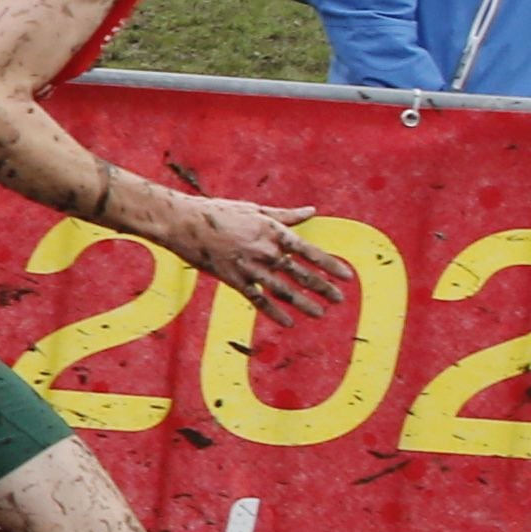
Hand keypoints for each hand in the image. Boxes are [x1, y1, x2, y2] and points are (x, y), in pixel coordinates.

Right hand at [172, 197, 348, 321]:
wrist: (183, 223)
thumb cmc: (218, 212)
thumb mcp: (255, 209)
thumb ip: (286, 215)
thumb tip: (312, 211)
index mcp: (273, 231)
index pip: (310, 251)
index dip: (331, 265)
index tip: (347, 276)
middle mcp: (265, 251)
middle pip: (301, 274)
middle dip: (323, 288)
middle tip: (340, 299)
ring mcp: (249, 267)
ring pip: (282, 290)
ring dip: (303, 303)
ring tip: (320, 313)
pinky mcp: (233, 280)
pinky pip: (257, 300)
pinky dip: (274, 312)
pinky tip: (288, 322)